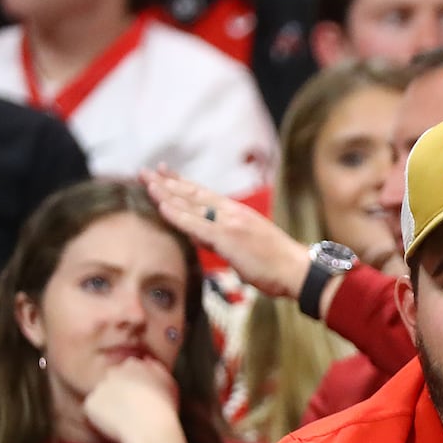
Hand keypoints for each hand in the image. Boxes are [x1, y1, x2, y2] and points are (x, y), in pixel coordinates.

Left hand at [81, 355, 180, 442]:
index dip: (133, 384)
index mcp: (133, 365)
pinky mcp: (90, 403)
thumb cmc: (163, 409)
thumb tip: (146, 361)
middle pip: (113, 381)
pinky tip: (116, 424)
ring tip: (126, 419)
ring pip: (103, 395)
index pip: (128, 370)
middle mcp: (113, 372)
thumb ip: (156, 369)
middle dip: (119, 392)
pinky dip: (101, 418)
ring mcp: (100, 387)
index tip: (139, 396)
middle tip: (132, 409)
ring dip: (110, 405)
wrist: (149, 428)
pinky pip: (93, 410)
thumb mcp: (169, 383)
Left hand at [139, 167, 311, 299]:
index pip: (204, 194)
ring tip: (146, 183)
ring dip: (166, 193)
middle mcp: (232, 213)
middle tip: (144, 172)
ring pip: (191, 205)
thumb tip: (206, 240)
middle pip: (193, 194)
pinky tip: (161, 206)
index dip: (182, 182)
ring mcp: (229, 224)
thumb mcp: (248, 247)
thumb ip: (225, 240)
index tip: (164, 172)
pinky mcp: (228, 238)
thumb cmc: (278, 265)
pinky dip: (177, 215)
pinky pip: (196, 225)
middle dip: (167, 182)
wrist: (298, 270)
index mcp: (238, 214)